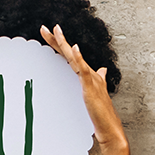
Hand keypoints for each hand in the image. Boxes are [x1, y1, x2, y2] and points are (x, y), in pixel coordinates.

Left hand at [41, 25, 124, 148]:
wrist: (109, 126)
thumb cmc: (102, 112)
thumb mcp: (97, 92)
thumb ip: (99, 79)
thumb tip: (102, 70)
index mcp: (88, 74)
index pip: (70, 56)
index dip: (60, 44)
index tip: (48, 34)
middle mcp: (90, 73)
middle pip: (69, 53)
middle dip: (57, 39)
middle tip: (45, 28)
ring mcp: (90, 78)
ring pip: (74, 58)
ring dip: (64, 44)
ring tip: (56, 31)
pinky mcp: (91, 86)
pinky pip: (82, 69)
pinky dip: (78, 57)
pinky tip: (74, 48)